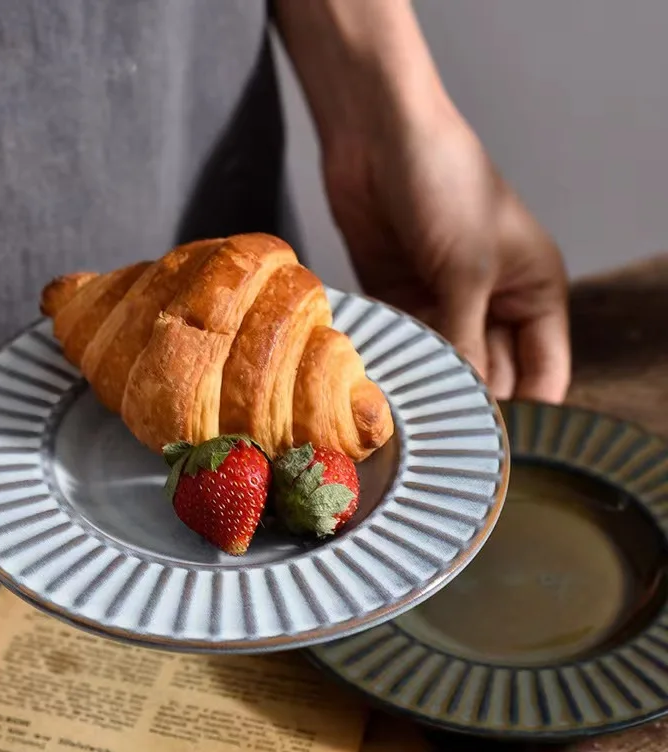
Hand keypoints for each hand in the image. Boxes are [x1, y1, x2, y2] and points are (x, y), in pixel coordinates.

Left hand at [274, 0, 570, 402]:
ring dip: (426, 385)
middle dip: (468, 401)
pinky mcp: (400, 299)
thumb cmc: (446, 183)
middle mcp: (493, 306)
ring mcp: (444, 305)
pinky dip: (395, 364)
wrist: (380, 136)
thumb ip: (465, 338)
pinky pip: (404, 346)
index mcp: (534, 294)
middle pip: (490, 377)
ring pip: (443, 366)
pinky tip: (379, 387)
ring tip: (404, 417)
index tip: (490, 446)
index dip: (524, 411)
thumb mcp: (467, 267)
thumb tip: (461, 403)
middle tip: (438, 435)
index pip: (542, 374)